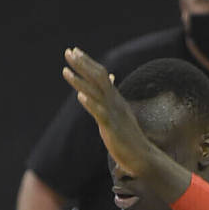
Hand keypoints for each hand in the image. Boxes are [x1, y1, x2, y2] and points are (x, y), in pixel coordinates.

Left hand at [62, 47, 159, 179]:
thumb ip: (104, 105)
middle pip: (98, 77)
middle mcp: (115, 102)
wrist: (142, 157)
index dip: (88, 63)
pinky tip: (80, 97)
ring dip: (80, 81)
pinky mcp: (112, 128)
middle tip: (68, 52)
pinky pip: (100, 113)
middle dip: (82, 64)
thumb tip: (88, 95)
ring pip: (96, 92)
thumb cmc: (128, 140)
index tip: (75, 52)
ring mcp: (114, 114)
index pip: (101, 75)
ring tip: (66, 71)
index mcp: (115, 99)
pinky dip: (90, 104)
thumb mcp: (116, 118)